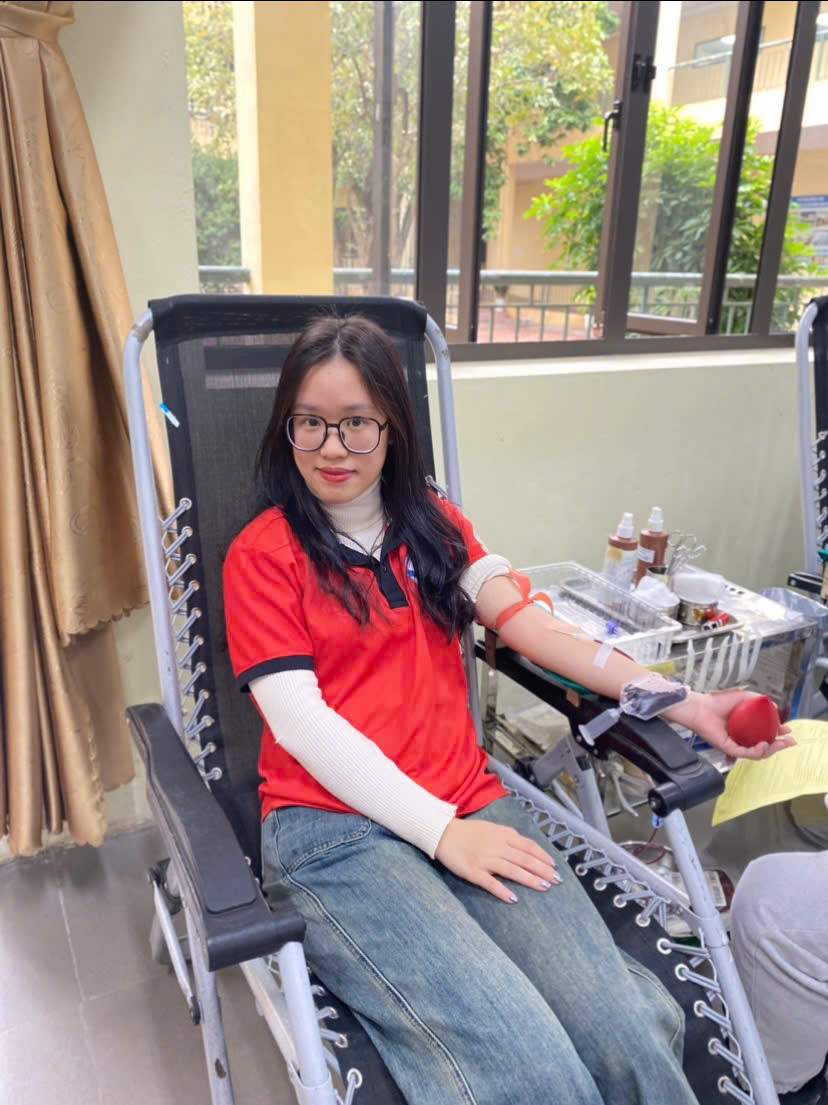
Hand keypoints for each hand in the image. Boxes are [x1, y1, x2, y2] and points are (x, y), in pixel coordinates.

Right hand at [434, 817, 559, 902]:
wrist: (441, 833)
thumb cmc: (467, 831)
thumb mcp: (490, 827)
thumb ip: (507, 835)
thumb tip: (524, 845)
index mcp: (502, 835)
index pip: (528, 846)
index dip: (543, 856)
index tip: (554, 866)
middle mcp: (496, 846)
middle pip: (525, 859)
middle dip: (543, 870)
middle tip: (557, 881)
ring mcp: (485, 859)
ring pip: (512, 870)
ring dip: (530, 879)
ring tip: (544, 888)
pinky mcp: (473, 871)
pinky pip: (490, 883)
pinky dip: (502, 890)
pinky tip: (513, 899)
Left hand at [666, 688, 794, 761]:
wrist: (700, 706)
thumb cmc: (718, 701)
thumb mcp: (744, 697)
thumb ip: (759, 701)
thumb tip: (775, 706)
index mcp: (746, 729)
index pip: (765, 735)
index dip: (779, 735)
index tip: (789, 731)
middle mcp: (741, 739)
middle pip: (764, 748)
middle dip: (780, 746)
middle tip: (791, 741)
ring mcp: (735, 745)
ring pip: (756, 753)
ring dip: (771, 750)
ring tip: (780, 744)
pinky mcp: (727, 748)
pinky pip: (744, 753)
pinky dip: (756, 751)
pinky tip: (764, 745)